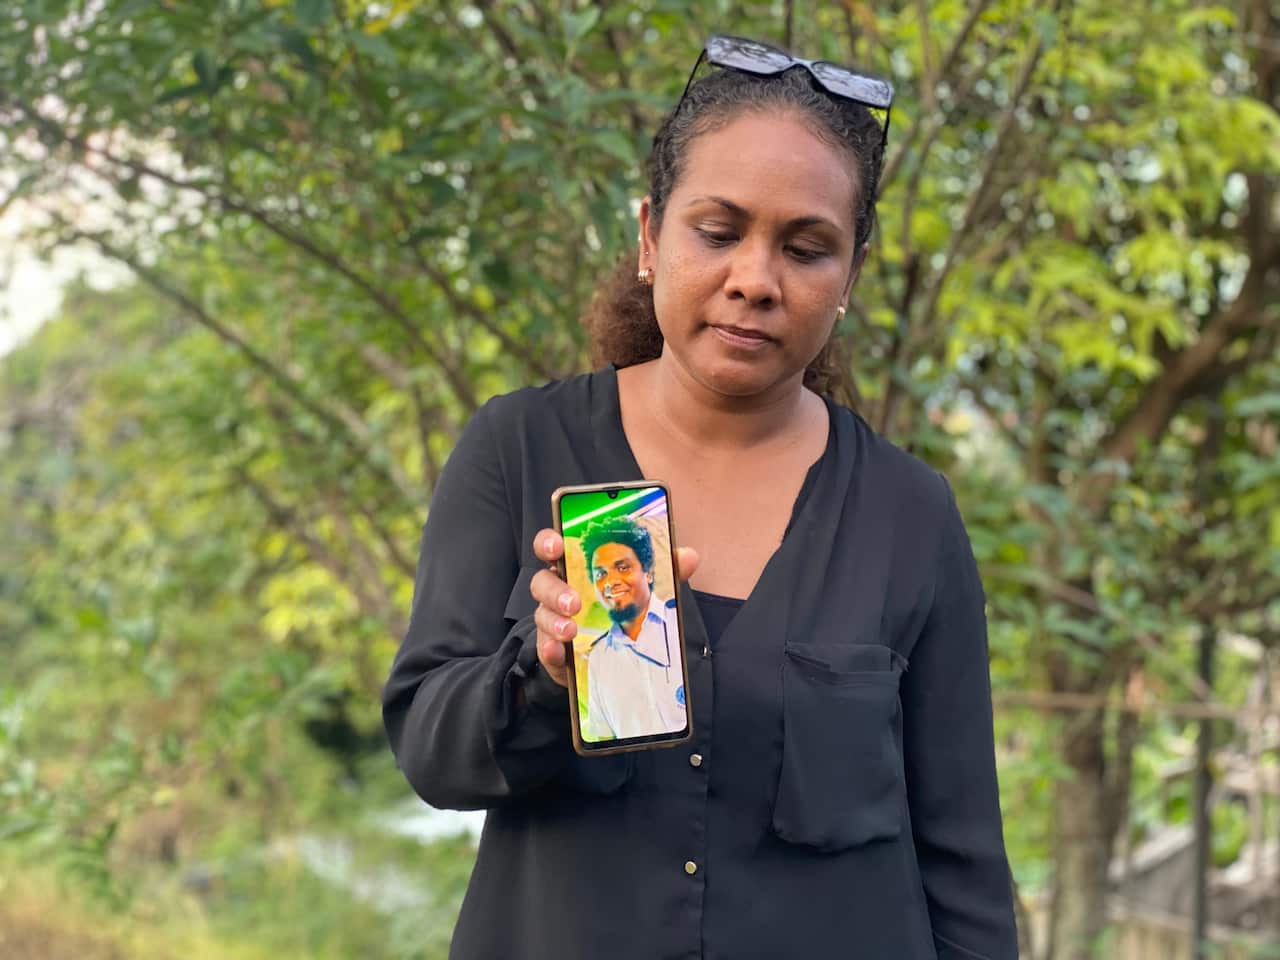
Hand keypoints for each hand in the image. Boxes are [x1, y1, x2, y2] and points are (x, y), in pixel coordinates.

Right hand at [529, 528, 699, 688]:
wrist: (611, 649)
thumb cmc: (620, 605)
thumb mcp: (644, 585)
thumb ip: (664, 570)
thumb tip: (689, 556)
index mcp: (575, 567)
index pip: (551, 547)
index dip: (549, 542)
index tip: (556, 546)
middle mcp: (558, 590)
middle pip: (541, 582)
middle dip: (554, 590)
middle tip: (575, 602)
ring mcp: (552, 620)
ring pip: (542, 615)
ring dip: (555, 621)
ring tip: (571, 631)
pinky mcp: (553, 649)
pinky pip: (545, 647)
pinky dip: (551, 648)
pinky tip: (561, 651)